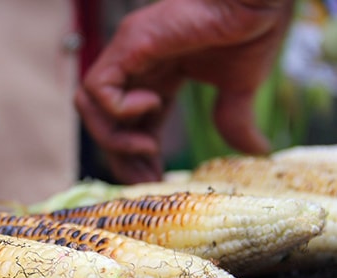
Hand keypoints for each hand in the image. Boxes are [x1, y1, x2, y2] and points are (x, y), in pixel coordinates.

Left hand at [75, 0, 295, 183]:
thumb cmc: (253, 28)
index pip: (129, 122)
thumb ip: (233, 119)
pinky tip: (152, 106)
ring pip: (89, 105)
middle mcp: (135, 65)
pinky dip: (118, 109)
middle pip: (104, 119)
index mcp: (157, 74)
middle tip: (144, 180)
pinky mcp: (129, 44)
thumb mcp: (239, 87)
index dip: (135, 154)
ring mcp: (127, 53)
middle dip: (120, 155)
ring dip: (113, 137)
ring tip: (148, 147)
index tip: (152, 179)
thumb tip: (256, 151)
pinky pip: (97, 87)